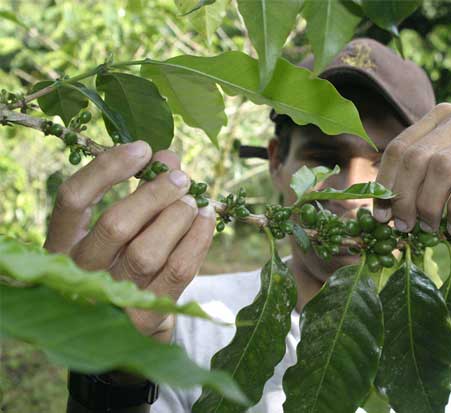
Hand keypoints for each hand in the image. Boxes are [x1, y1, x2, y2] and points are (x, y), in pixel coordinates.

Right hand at [44, 141, 216, 343]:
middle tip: (180, 177)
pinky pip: (178, 270)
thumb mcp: (120, 229)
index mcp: (62, 245)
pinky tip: (207, 219)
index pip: (73, 199)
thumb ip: (138, 192)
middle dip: (154, 194)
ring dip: (177, 217)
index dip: (107, 168)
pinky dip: (198, 239)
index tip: (143, 148)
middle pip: (115, 224)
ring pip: (147, 251)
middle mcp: (80, 273)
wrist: (127, 329)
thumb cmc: (123, 263)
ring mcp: (113, 298)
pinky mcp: (146, 316)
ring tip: (195, 199)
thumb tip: (168, 156)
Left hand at [373, 103, 450, 234]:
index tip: (380, 215)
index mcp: (441, 116)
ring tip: (430, 229)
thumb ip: (423, 170)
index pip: (399, 148)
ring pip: (441, 169)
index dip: (385, 184)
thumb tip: (383, 206)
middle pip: (416, 159)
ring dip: (429, 206)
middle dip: (403, 198)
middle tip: (404, 227)